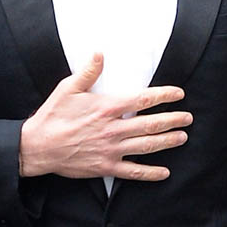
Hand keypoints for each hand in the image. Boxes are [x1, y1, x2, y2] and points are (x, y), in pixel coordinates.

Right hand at [19, 53, 191, 180]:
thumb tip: (100, 52)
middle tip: (188, 118)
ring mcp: (111, 150)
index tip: (179, 94)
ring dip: (167, 141)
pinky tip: (164, 172)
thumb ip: (88, 72)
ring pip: (147, 146)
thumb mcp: (68, 88)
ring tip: (182, 137)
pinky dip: (150, 173)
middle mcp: (113, 129)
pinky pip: (133, 172)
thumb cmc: (52, 116)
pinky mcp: (105, 167)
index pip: (143, 99)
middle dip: (173, 120)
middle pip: (151, 124)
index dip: (164, 95)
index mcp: (106, 108)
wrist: (38, 147)